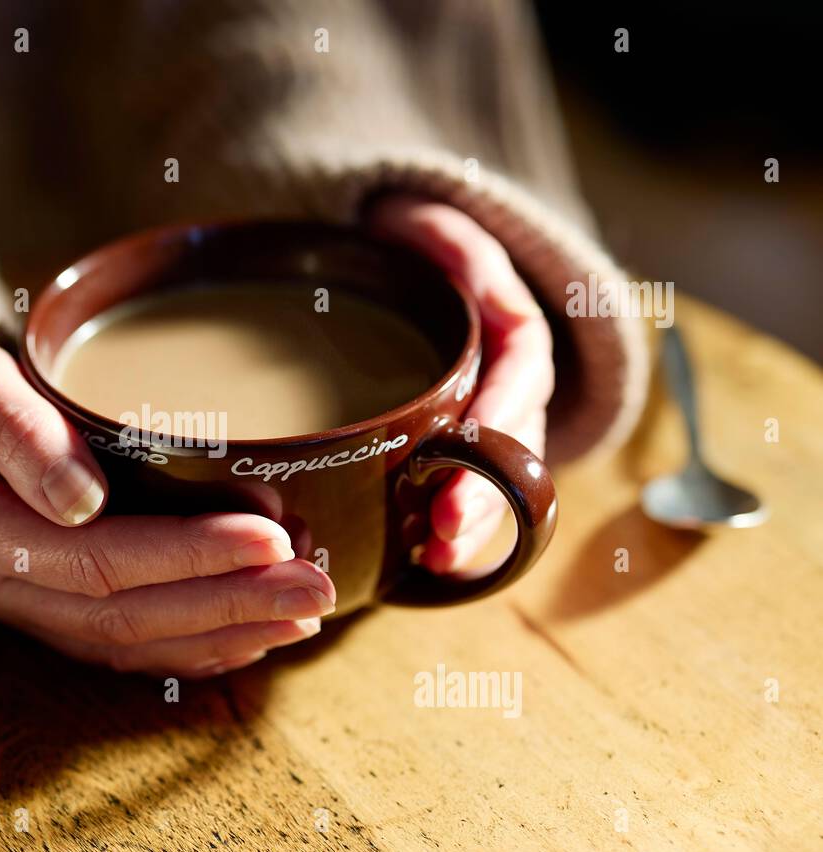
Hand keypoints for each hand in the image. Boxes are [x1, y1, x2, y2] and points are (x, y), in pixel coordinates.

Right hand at [0, 329, 335, 677]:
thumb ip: (12, 426)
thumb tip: (84, 497)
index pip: (95, 560)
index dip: (186, 555)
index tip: (269, 535)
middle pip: (127, 614)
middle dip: (229, 603)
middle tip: (316, 587)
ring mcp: (20, 609)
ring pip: (131, 642)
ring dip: (223, 632)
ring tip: (305, 614)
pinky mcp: (46, 609)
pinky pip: (122, 645)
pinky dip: (192, 646)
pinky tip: (252, 637)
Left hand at [365, 196, 554, 572]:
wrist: (392, 268)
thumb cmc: (415, 249)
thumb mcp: (439, 229)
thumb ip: (467, 254)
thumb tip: (498, 300)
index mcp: (516, 340)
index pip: (519, 380)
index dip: (497, 421)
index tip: (465, 454)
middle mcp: (514, 390)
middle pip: (514, 449)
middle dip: (482, 496)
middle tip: (441, 534)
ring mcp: (492, 425)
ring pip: (499, 484)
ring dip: (472, 528)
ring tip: (435, 560)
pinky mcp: (461, 450)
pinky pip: (470, 494)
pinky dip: (453, 531)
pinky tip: (423, 562)